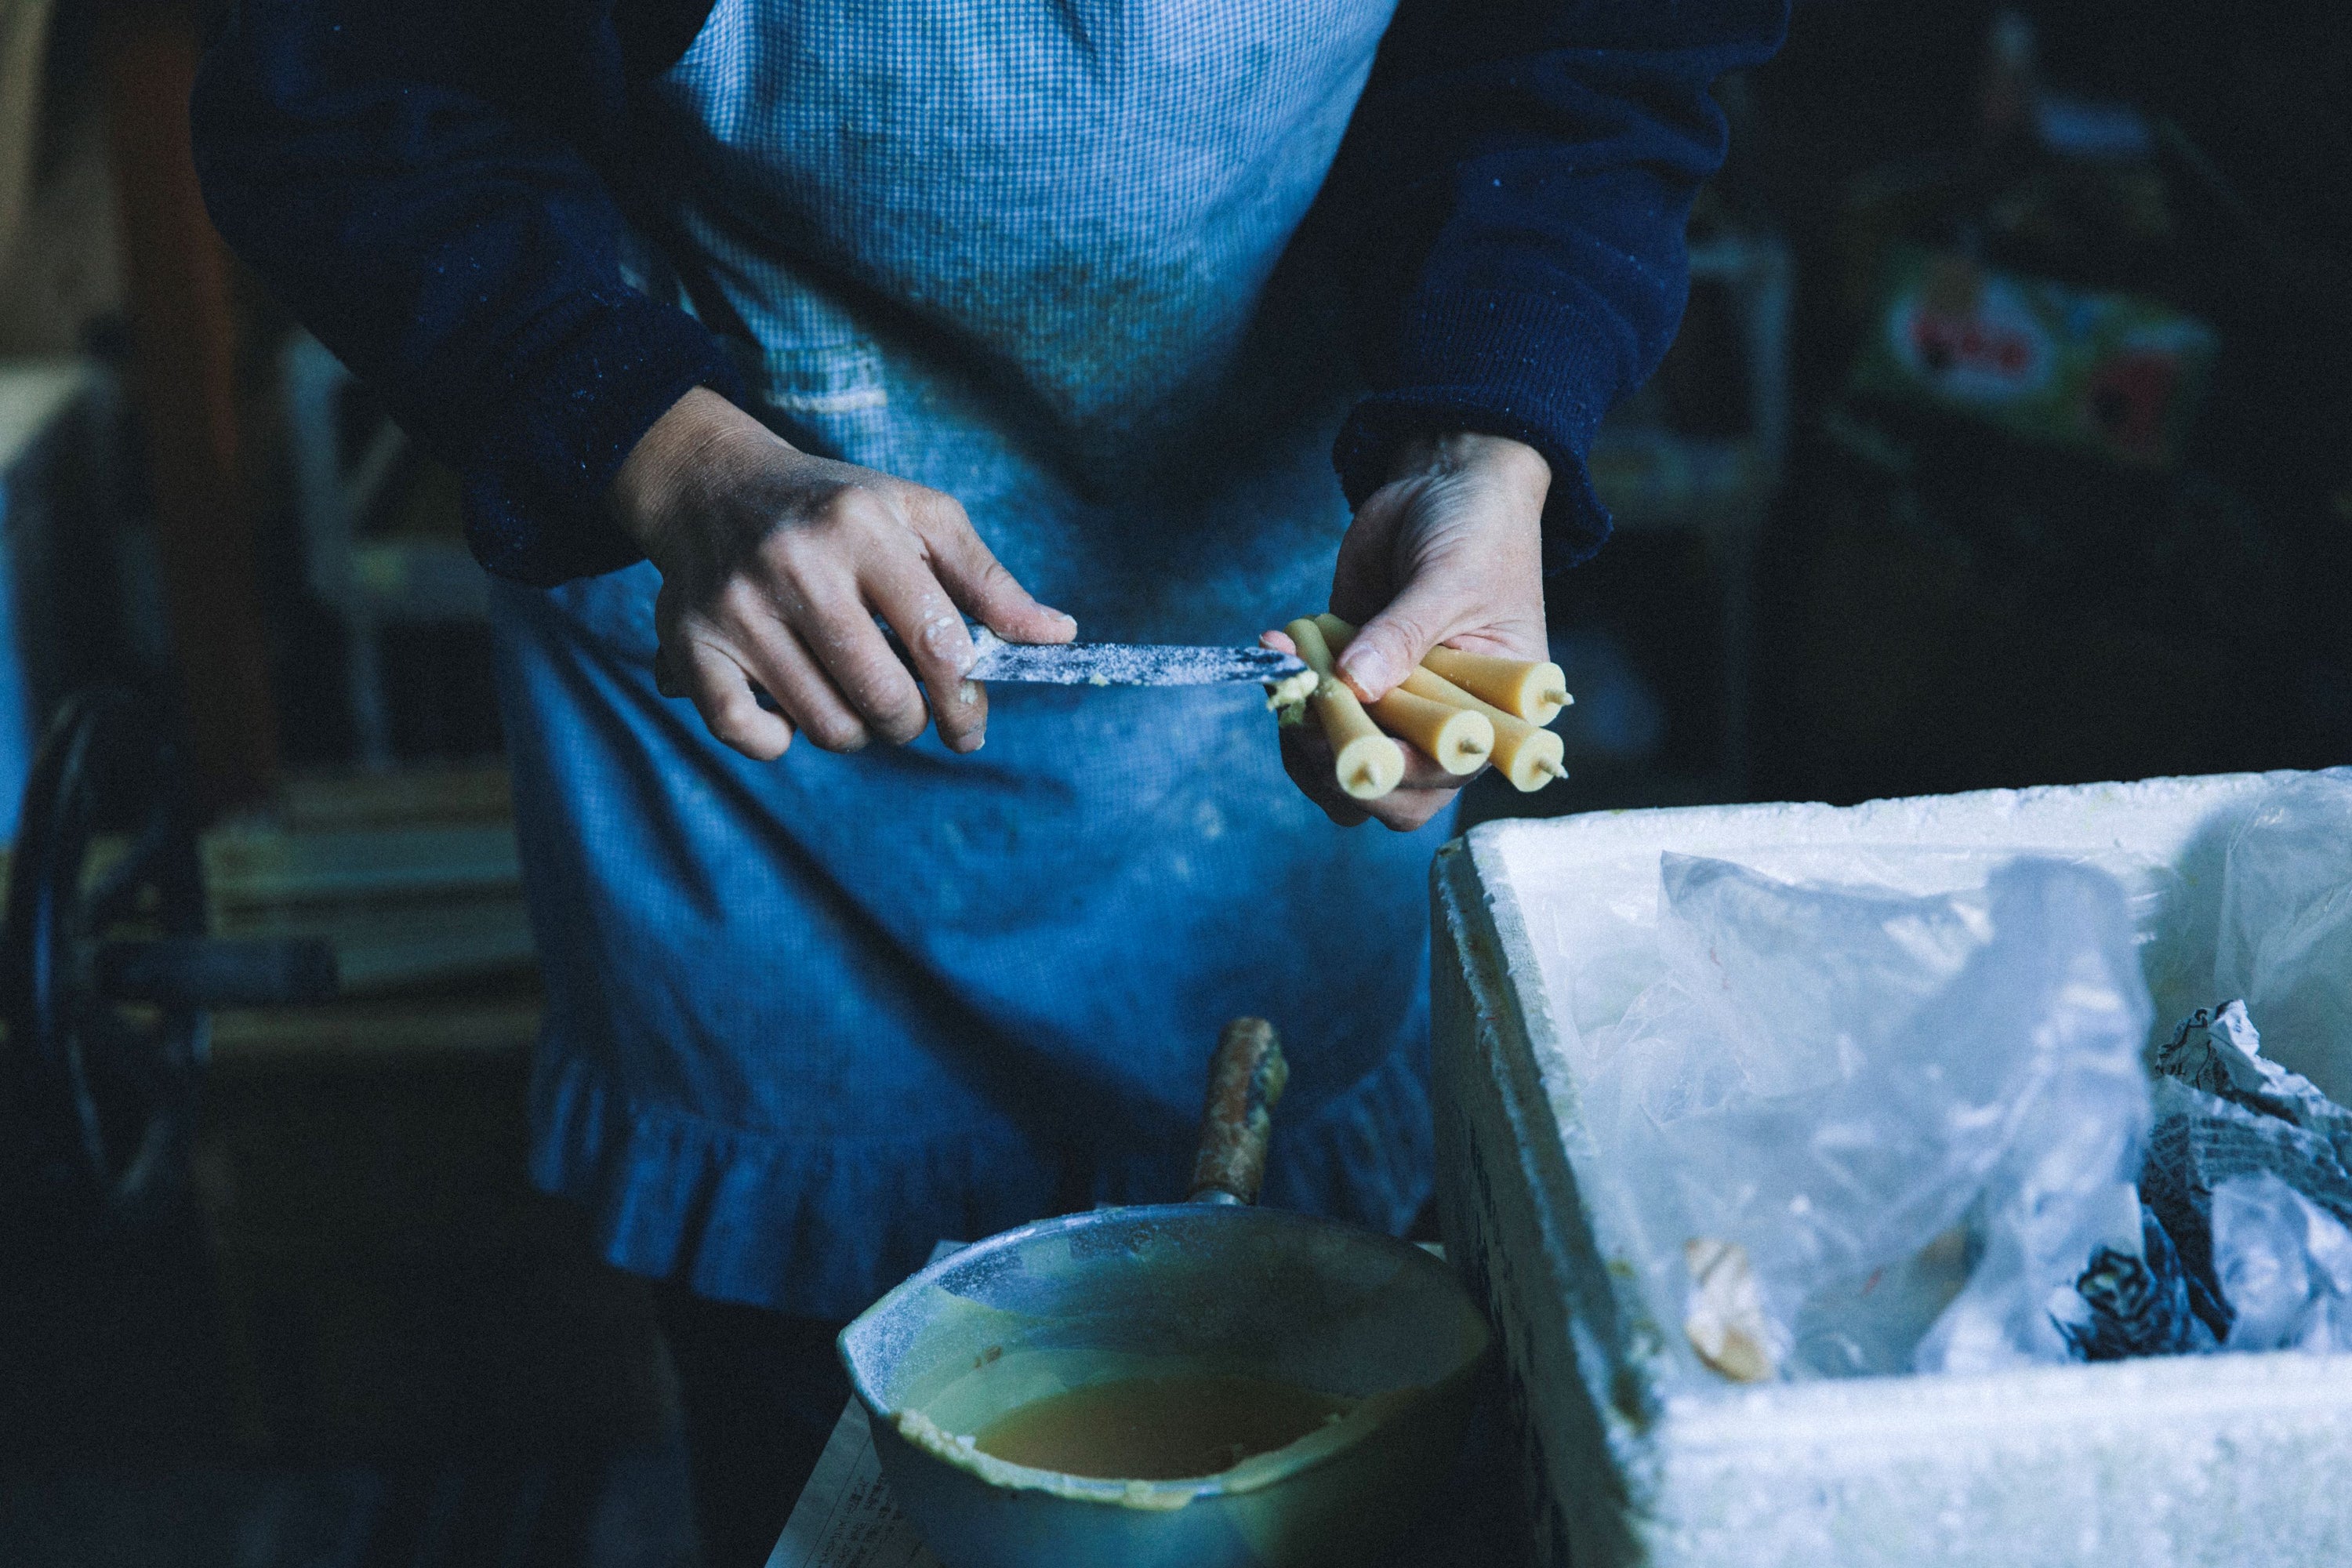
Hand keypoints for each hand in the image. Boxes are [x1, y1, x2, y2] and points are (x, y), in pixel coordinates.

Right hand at [609, 387, 1074, 759]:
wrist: (714, 486)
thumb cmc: (838, 509)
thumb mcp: (920, 518)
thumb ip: (989, 581)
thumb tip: (1056, 637)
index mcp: (862, 528)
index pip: (935, 642)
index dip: (964, 700)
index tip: (970, 724)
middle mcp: (794, 565)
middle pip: (882, 697)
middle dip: (910, 720)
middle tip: (907, 708)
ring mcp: (737, 609)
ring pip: (826, 726)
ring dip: (856, 731)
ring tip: (854, 696)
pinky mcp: (691, 645)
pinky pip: (748, 735)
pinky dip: (779, 742)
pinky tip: (792, 711)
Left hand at [1271, 431, 1549, 829]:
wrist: (1447, 486)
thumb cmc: (1478, 530)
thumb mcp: (1451, 577)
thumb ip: (1404, 634)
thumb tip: (1355, 685)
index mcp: (1496, 714)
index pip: (1446, 772)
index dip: (1397, 770)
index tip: (1353, 739)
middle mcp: (1445, 726)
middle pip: (1392, 796)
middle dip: (1342, 766)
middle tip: (1308, 715)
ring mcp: (1394, 709)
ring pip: (1342, 771)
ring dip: (1304, 737)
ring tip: (1288, 676)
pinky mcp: (1352, 685)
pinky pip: (1314, 720)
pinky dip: (1288, 700)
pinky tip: (1277, 654)